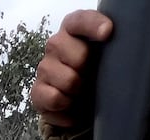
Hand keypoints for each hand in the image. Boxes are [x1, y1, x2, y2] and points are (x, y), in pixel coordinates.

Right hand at [31, 10, 112, 126]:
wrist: (77, 102)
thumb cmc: (94, 72)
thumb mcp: (105, 56)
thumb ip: (109, 45)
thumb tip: (113, 41)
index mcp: (73, 30)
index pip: (81, 21)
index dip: (94, 25)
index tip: (107, 33)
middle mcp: (55, 45)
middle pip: (78, 56)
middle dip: (88, 71)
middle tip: (91, 77)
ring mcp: (44, 68)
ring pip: (68, 81)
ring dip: (79, 92)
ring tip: (81, 92)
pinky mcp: (37, 92)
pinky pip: (55, 99)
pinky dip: (68, 108)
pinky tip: (72, 106)